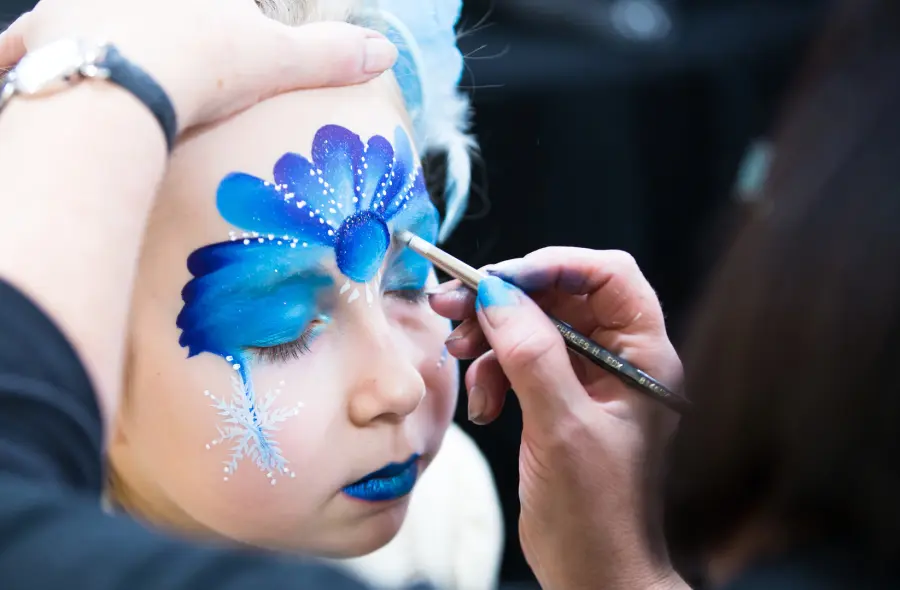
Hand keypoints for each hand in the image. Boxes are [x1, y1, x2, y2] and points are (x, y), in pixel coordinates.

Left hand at [0, 0, 396, 131]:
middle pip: (136, 1)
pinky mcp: (37, 49)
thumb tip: (383, 52)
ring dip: (89, 29)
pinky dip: (17, 60)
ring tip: (104, 55)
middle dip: (151, 14)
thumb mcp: (275, 61)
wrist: (125, 92)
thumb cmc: (202, 66)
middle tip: (167, 45)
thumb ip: (328, 54)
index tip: (208, 29)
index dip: (211, 12)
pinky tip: (17, 70)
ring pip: (75, 14)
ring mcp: (70, 11)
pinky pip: (16, 50)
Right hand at [430, 248, 686, 589]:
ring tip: (461, 358)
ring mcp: (586, 379)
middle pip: (560, 297)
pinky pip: (519, 361)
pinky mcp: (558, 399)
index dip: (552, 266)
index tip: (498, 279)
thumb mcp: (562, 427)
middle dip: (504, 301)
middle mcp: (618, 359)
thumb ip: (531, 354)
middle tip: (452, 307)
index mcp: (642, 356)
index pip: (607, 275)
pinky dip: (493, 373)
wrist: (593, 573)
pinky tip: (484, 406)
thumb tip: (496, 294)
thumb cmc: (597, 513)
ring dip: (491, 338)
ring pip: (532, 326)